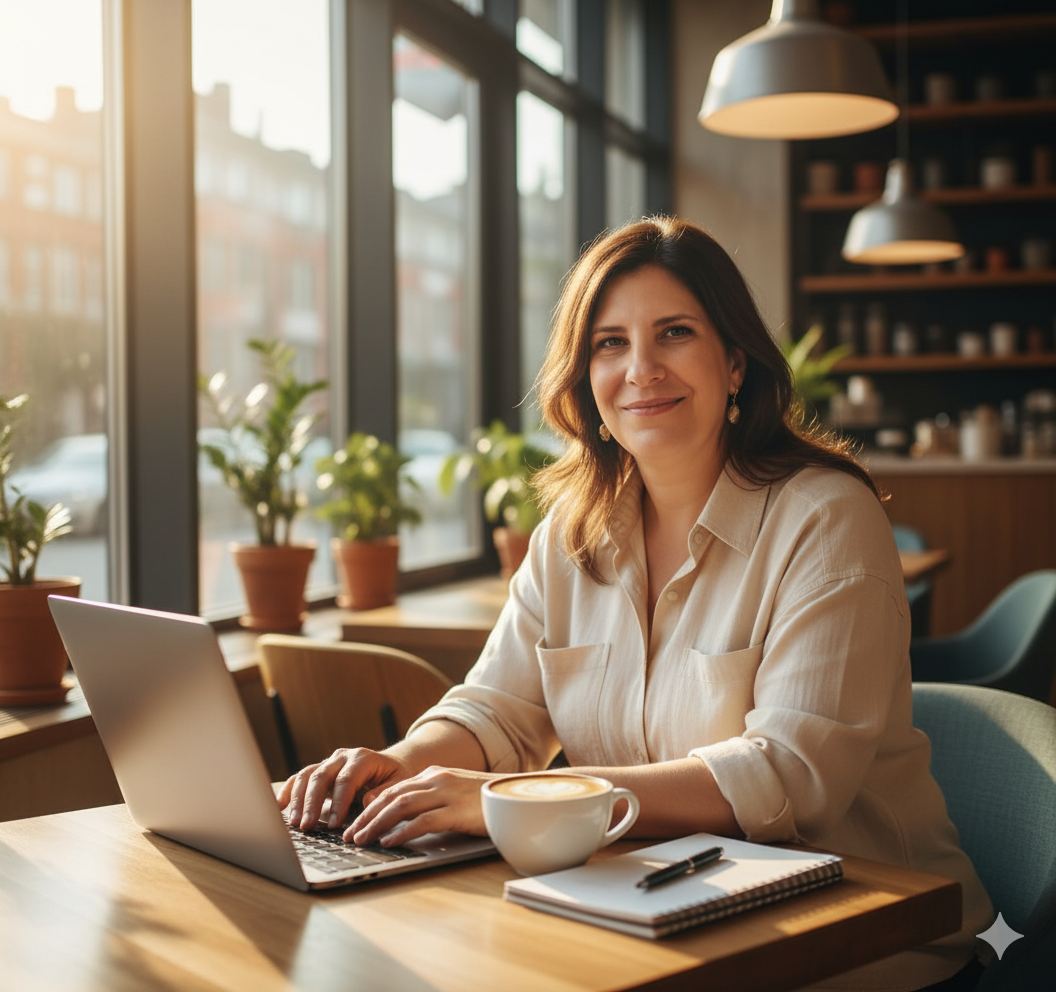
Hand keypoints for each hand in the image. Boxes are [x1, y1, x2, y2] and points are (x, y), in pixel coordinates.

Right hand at [277, 747, 411, 831]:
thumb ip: (384, 792)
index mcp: (363, 758)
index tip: (333, 825)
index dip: (338, 802)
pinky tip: (280, 805)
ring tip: (294, 822)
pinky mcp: (320, 770)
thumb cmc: (396, 776)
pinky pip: (300, 777)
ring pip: (307, 775)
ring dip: (298, 799)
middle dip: (312, 803)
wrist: (392, 764)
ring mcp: (329, 762)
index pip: (346, 780)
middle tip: (307, 826)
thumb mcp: (399, 783)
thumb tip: (366, 802)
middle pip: (321, 776)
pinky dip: (289, 790)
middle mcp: (343, 757)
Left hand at [347, 765, 495, 846]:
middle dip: (366, 816)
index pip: (393, 789)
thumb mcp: (454, 794)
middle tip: (350, 834)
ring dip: (377, 823)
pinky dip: (403, 831)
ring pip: (401, 806)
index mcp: (433, 775)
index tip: (355, 822)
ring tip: (362, 839)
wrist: (518, 795)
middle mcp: (436, 780)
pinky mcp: (457, 810)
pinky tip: (390, 841)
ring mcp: (446, 794)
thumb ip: (431, 799)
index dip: (370, 807)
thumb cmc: (487, 800)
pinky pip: (423, 820)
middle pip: (391, 796)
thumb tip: (403, 817)